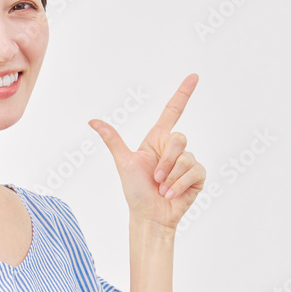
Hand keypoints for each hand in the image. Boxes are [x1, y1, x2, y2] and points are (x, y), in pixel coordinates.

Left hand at [88, 74, 205, 229]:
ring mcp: (188, 162)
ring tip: (162, 189)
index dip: (183, 93)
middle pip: (179, 139)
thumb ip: (112, 139)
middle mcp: (174, 149)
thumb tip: (92, 121)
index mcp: (157, 140)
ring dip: (170, 178)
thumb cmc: (135, 191)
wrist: (149, 215)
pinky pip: (194, 172)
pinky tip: (171, 194)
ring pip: (186, 159)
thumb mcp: (123, 162)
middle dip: (165, 162)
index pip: (173, 111)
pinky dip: (179, 185)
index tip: (194, 76)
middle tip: (155, 178)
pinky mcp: (198, 176)